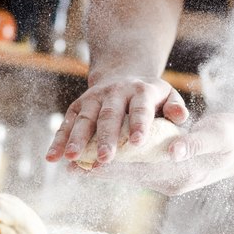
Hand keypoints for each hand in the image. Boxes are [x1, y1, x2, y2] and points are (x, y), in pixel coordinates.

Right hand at [45, 76, 188, 164]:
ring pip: (84, 119)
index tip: (138, 142)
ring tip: (72, 158)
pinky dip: (58, 141)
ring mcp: (93, 98)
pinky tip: (52, 158)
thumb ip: (175, 107)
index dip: (139, 124)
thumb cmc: (150, 97)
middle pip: (109, 115)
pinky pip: (66, 124)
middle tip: (105, 158)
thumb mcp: (168, 95)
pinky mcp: (77, 106)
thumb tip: (180, 117)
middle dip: (106, 137)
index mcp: (140, 91)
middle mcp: (114, 92)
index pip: (140, 108)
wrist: (123, 75)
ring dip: (76, 139)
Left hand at [71, 113, 233, 195]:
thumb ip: (194, 143)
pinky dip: (117, 164)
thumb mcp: (217, 135)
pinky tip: (99, 158)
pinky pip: (136, 170)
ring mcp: (168, 179)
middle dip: (99, 169)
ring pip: (129, 174)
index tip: (87, 160)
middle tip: (70, 163)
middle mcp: (171, 182)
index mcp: (181, 173)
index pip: (139, 170)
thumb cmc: (232, 136)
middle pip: (128, 175)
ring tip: (75, 162)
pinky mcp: (165, 173)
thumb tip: (174, 150)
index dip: (113, 164)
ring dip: (103, 168)